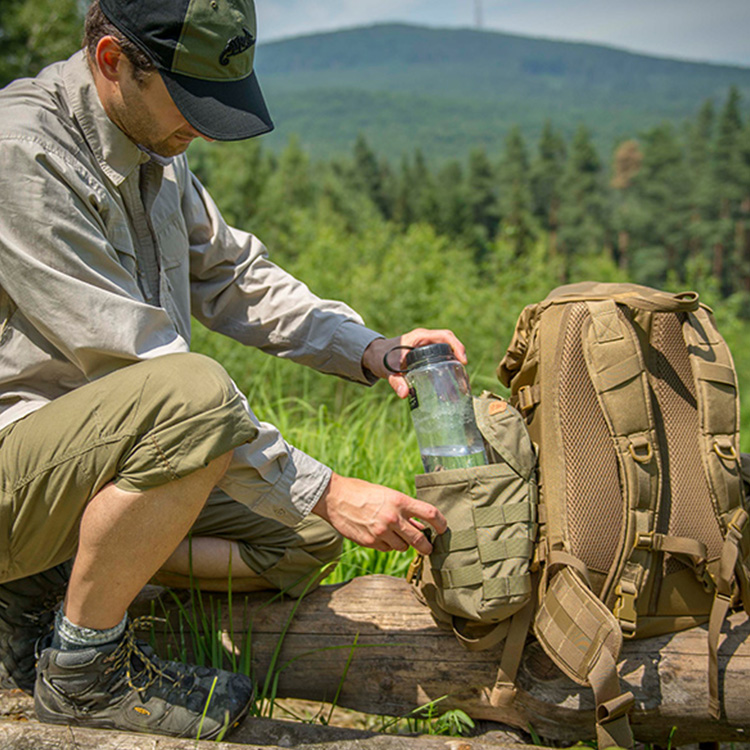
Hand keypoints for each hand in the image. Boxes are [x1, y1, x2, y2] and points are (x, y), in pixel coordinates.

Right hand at [312, 473, 446, 554]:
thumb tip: (420, 527)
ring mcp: (381, 532)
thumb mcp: (387, 495)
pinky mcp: (370, 542)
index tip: (443, 529)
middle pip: (420, 540)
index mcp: (400, 501)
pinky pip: (387, 549)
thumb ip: (405, 511)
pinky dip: (387, 545)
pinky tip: (378, 534)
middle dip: (427, 547)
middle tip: (428, 548)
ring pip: (403, 547)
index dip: (441, 523)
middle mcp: (393, 517)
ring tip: (393, 533)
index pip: (430, 513)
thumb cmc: (363, 492)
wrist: (335, 498)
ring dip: (403, 544)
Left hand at [362, 328, 466, 397]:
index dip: (457, 346)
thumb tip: (405, 395)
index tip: (463, 361)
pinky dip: (448, 366)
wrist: (374, 356)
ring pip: (447, 351)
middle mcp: (425, 340)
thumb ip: (396, 381)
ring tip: (461, 381)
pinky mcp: (426, 355)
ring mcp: (427, 346)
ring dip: (455, 363)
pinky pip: (441, 357)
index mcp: (419, 337)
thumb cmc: (381, 358)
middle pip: (450, 344)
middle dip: (459, 357)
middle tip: (463, 375)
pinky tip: (451, 381)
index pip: (445, 336)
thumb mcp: (387, 369)